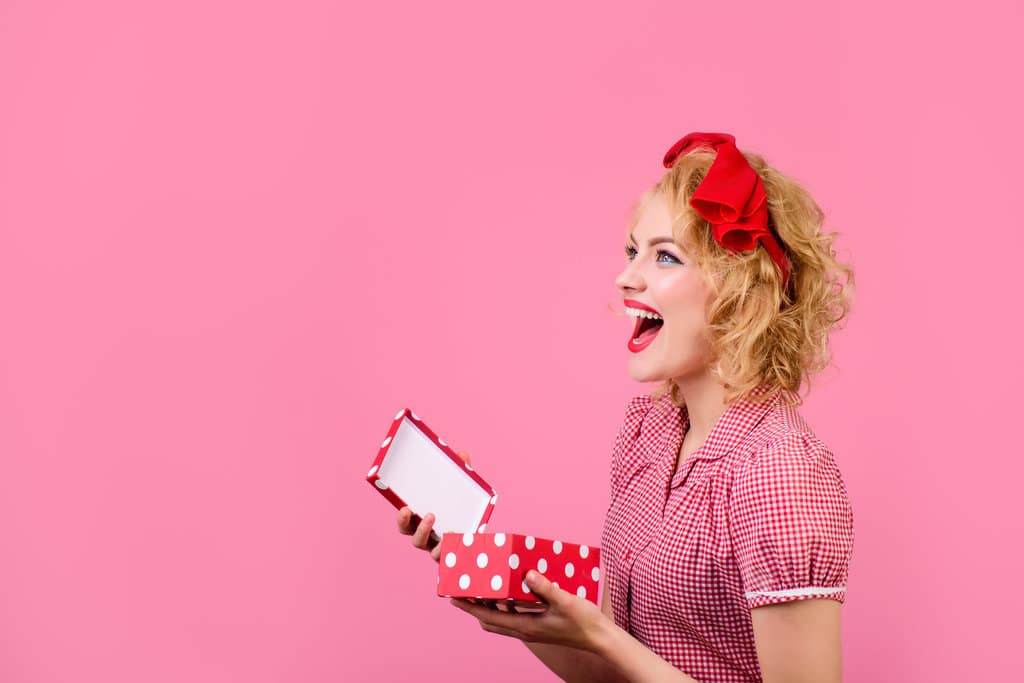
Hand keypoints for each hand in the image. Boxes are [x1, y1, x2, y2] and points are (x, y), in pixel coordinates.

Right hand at [395, 450, 471, 562]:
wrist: (482, 532)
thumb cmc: (463, 508)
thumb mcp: (462, 490)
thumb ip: (461, 473)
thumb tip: (462, 454)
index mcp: (424, 523)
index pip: (406, 525)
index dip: (402, 520)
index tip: (405, 508)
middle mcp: (432, 540)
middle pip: (416, 540)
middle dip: (418, 528)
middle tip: (429, 515)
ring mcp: (444, 550)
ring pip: (433, 552)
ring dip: (439, 542)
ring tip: (447, 529)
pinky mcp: (458, 557)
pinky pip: (453, 559)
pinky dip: (455, 549)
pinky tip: (461, 537)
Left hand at [451, 569, 610, 652]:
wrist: (599, 638)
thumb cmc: (584, 621)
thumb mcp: (565, 601)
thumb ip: (546, 588)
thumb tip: (527, 573)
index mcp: (526, 626)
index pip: (488, 617)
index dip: (469, 607)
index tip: (453, 596)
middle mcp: (524, 630)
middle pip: (489, 621)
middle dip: (473, 607)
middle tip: (462, 590)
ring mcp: (531, 630)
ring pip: (500, 620)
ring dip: (488, 607)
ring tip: (480, 588)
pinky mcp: (537, 627)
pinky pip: (513, 618)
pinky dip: (504, 607)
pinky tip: (508, 592)